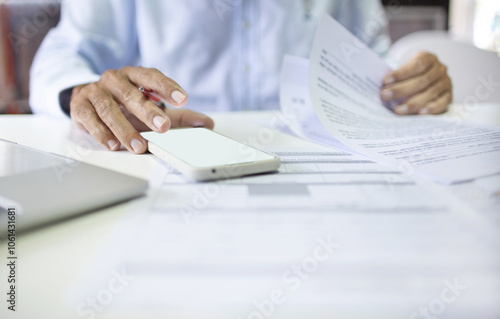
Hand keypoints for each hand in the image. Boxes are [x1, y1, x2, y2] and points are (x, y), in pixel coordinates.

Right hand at [69, 66, 213, 152]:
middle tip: (163, 126)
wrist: (87, 99)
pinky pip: (90, 119)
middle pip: (131, 95)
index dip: (167, 87)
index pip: (152, 76)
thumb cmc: (124, 104)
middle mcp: (113, 79)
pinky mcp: (80, 106)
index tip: (183, 99)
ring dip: (125, 129)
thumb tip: (208, 124)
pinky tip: (113, 145)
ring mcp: (95, 92)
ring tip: (139, 146)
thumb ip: (180, 117)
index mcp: (134, 75)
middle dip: (148, 111)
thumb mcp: (152, 107)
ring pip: (110, 109)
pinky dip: (102, 133)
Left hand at [381, 51, 451, 114]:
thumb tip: (383, 88)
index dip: (401, 73)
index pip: (417, 64)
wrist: (425, 81)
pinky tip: (420, 114)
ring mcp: (446, 82)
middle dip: (401, 89)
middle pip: (422, 80)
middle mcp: (439, 69)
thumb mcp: (404, 71)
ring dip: (413, 103)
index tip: (386, 81)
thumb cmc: (410, 76)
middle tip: (385, 96)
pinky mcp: (449, 95)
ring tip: (398, 110)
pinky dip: (431, 108)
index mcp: (428, 58)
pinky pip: (443, 102)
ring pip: (431, 92)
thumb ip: (396, 77)